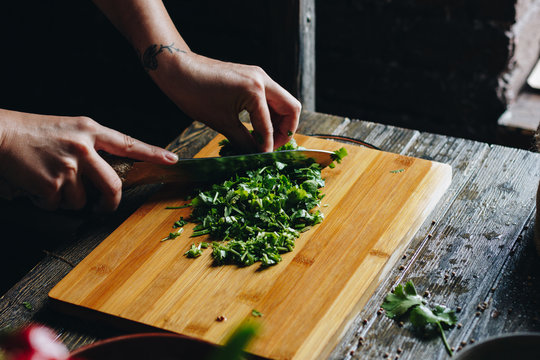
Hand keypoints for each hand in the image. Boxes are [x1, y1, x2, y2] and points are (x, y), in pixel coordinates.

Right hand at [0, 110, 177, 210]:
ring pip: (82, 200)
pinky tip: (36, 184)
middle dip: (110, 202)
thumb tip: (107, 173)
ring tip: (49, 179)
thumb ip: (92, 145)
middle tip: (103, 206)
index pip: (129, 143)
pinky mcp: (52, 183)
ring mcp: (69, 166)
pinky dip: (47, 201)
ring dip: (67, 198)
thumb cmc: (33, 132)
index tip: (173, 160)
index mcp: (91, 129)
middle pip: (113, 185)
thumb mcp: (69, 129)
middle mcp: (84, 147)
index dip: (153, 153)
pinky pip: (58, 204)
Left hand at [152, 52, 301, 152]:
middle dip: (285, 131)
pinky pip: (270, 97)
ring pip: (282, 102)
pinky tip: (257, 126)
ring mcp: (258, 76)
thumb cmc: (195, 94)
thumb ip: (243, 140)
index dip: (268, 146)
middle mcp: (262, 80)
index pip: (269, 126)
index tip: (263, 159)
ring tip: (265, 139)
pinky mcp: (252, 77)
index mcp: (255, 91)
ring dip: (278, 121)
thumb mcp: (221, 122)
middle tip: (272, 147)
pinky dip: (269, 113)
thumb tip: (256, 155)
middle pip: (291, 108)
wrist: (179, 69)